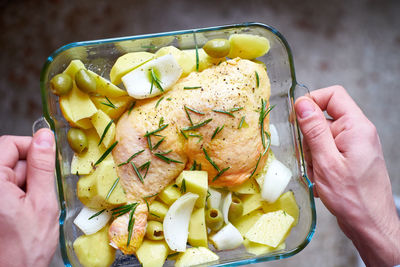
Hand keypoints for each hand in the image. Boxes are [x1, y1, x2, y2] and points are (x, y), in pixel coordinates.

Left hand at [0, 129, 58, 266]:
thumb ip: (42, 167)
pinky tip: (23, 212)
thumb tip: (45, 137)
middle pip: (8, 159)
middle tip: (38, 196)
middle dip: (30, 172)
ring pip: (9, 174)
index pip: (9, 144)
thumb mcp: (42, 202)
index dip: (33, 148)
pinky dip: (18, 194)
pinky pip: (6, 187)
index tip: (48, 160)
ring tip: (30, 209)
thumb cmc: (26, 247)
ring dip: (25, 185)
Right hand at [294, 86, 399, 266]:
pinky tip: (320, 179)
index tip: (295, 119)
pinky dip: (319, 163)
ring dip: (312, 154)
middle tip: (308, 159)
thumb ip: (314, 130)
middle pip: (324, 118)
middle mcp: (358, 132)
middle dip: (309, 137)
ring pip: (322, 137)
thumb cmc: (352, 197)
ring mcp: (354, 146)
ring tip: (317, 174)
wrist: (370, 225)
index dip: (311, 101)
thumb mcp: (326, 161)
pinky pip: (327, 151)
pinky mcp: (350, 158)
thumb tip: (302, 103)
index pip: (333, 95)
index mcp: (356, 126)